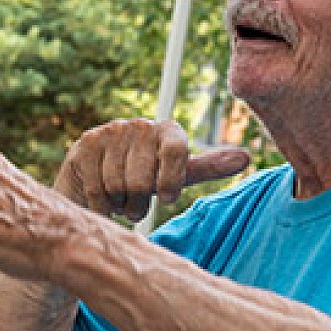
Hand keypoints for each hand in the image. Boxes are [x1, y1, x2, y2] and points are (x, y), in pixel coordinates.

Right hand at [56, 118, 249, 220]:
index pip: (177, 150)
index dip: (171, 180)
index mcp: (168, 130)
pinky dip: (101, 205)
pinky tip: (102, 199)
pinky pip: (98, 190)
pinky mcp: (85, 145)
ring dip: (121, 204)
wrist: (93, 184)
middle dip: (141, 201)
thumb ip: (209, 167)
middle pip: (145, 179)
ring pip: (120, 186)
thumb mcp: (178, 176)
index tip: (168, 198)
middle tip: (137, 200)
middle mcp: (139, 125)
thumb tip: (246, 157)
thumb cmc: (144, 182)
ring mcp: (110, 132)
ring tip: (121, 198)